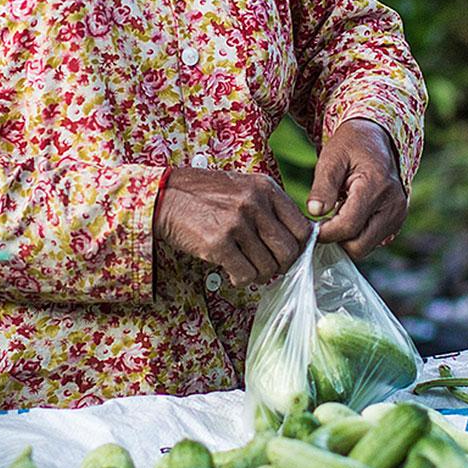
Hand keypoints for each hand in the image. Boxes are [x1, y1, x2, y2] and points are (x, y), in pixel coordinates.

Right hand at [155, 167, 313, 286]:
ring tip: (247, 269)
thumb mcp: (243, 187)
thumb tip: (296, 239)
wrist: (164, 197)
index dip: (299, 248)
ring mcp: (236, 223)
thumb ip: (269, 207)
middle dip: (281, 266)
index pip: (302, 228)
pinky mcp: (217, 243)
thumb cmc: (205, 195)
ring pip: (267, 266)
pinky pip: (245, 275)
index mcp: (265, 188)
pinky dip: (241, 280)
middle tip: (269, 268)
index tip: (287, 254)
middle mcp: (254, 203)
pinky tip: (232, 272)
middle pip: (288, 251)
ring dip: (259, 275)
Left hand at [308, 119, 406, 259]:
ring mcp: (398, 216)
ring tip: (336, 214)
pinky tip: (347, 215)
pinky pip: (371, 241)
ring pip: (365, 247)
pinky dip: (356, 235)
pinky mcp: (396, 222)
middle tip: (322, 222)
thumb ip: (323, 186)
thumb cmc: (351, 146)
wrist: (375, 139)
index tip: (310, 226)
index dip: (325, 232)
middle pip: (358, 246)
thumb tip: (315, 212)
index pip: (348, 226)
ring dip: (346, 238)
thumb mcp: (331, 158)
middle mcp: (393, 205)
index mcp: (377, 186)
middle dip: (336, 238)